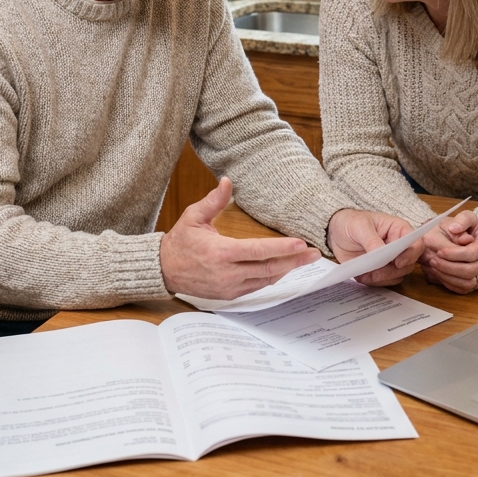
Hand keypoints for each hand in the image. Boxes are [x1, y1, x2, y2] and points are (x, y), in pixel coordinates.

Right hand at [160, 177, 319, 298]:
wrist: (164, 269)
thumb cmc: (180, 242)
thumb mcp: (193, 217)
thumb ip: (213, 200)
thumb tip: (227, 182)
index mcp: (221, 253)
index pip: (258, 251)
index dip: (281, 248)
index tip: (300, 244)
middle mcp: (228, 273)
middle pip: (268, 268)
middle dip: (294, 261)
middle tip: (314, 253)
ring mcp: (230, 287)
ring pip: (265, 280)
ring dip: (286, 270)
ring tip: (304, 260)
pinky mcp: (229, 294)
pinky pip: (257, 287)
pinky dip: (272, 278)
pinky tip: (283, 269)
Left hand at [327, 209, 424, 286]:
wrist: (335, 232)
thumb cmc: (351, 222)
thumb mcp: (359, 226)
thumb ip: (371, 240)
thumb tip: (380, 255)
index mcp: (399, 230)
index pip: (416, 244)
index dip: (410, 255)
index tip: (397, 263)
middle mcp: (398, 246)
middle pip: (408, 264)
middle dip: (392, 271)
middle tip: (375, 272)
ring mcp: (390, 260)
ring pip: (398, 275)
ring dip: (382, 278)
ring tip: (365, 275)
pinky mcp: (381, 270)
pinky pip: (385, 281)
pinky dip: (375, 282)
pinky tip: (362, 277)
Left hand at [419, 210, 477, 293]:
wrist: (462, 237)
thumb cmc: (462, 227)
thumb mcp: (463, 217)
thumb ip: (461, 220)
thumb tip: (455, 228)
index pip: (472, 254)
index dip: (454, 254)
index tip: (439, 251)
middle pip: (469, 270)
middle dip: (448, 266)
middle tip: (433, 260)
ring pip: (467, 283)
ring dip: (448, 276)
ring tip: (434, 266)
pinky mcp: (477, 283)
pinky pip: (464, 289)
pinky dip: (450, 283)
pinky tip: (439, 273)